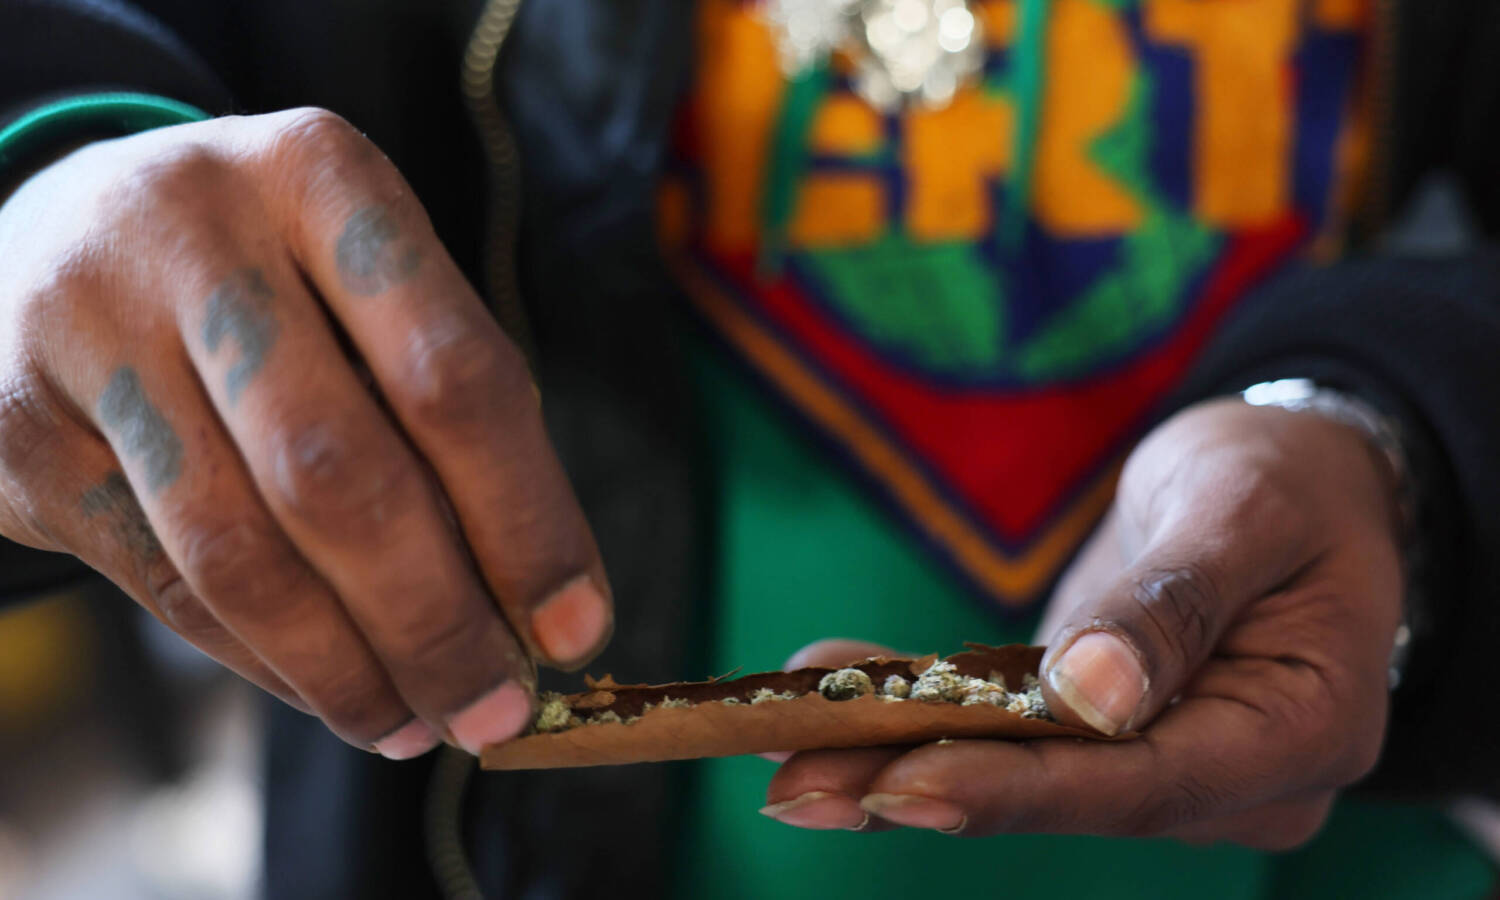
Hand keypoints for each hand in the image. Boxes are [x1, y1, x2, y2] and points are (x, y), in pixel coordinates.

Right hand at [0, 109, 611, 758]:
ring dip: (349, 666)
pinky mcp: (24, 428)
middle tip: (498, 709)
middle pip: (340, 472)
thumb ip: (452, 412)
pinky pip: (164, 584)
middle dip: (436, 621)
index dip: (526, 520)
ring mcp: (90, 327)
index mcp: (326, 180)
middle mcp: (198, 233)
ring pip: (239, 549)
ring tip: (422, 726)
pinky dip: (265, 662)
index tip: (575, 628)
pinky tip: (335, 696)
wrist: (51, 232)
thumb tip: (540, 604)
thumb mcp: (367, 286)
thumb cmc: (273, 278)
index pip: (453, 374)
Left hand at [760, 398, 1403, 847]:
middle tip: (796, 785)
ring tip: (782, 746)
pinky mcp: (1105, 734)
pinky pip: (1008, 733)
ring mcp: (1165, 763)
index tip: (901, 781)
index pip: (1143, 783)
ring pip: (1023, 772)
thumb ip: (1174, 600)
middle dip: (926, 784)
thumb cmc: (1286, 480)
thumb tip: (1092, 695)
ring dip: (898, 755)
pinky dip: (919, 711)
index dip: (1018, 788)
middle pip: (1068, 794)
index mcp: (1298, 732)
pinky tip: (828, 688)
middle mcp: (1230, 777)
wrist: (1297, 479)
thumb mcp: (1244, 508)